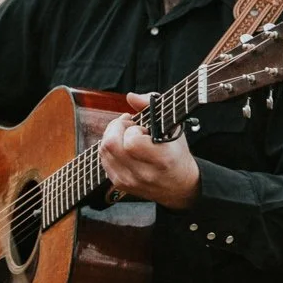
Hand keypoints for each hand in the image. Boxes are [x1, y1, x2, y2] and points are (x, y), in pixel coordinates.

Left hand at [99, 93, 200, 208]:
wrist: (179, 186)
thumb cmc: (177, 153)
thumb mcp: (173, 128)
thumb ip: (153, 107)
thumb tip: (131, 96)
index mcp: (162, 159)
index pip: (132, 142)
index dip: (132, 129)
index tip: (141, 127)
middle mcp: (144, 173)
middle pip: (111, 145)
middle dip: (116, 127)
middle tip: (128, 125)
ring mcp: (130, 180)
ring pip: (104, 151)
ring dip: (111, 136)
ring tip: (125, 133)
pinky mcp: (120, 184)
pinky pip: (103, 159)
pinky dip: (109, 148)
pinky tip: (121, 145)